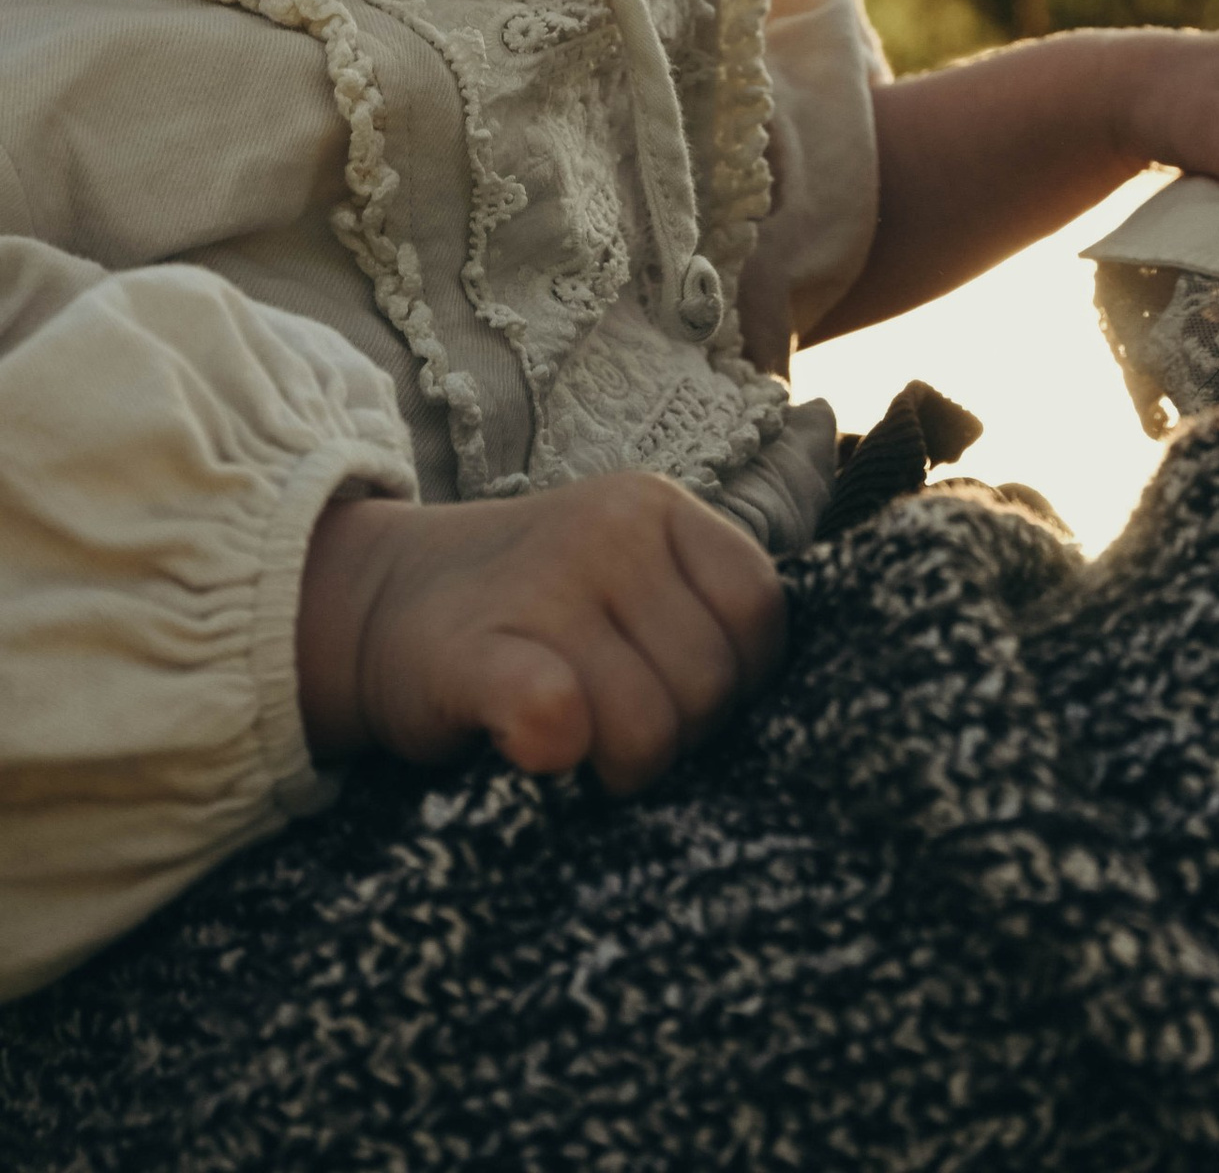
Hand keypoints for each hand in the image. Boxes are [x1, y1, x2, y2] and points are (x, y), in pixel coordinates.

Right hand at [297, 470, 787, 794]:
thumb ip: (696, 614)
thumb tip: (781, 711)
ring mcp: (542, 586)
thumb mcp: (625, 575)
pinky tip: (537, 753)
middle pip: (710, 684)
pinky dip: (559, 749)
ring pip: (647, 725)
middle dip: (677, 740)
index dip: (742, 683)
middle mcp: (611, 532)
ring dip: (619, 769)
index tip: (688, 703)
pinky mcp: (473, 653)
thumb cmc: (528, 612)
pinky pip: (555, 714)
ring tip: (579, 749)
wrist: (376, 601)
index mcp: (660, 509)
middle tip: (618, 737)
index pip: (762, 612)